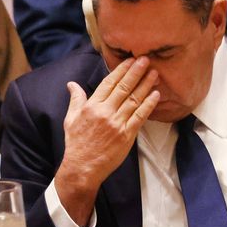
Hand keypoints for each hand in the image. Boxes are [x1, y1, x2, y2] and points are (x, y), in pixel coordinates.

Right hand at [55, 57, 158, 224]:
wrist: (82, 167)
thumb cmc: (76, 143)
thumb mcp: (71, 118)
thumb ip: (76, 99)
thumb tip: (72, 84)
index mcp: (92, 106)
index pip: (109, 83)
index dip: (121, 70)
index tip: (130, 60)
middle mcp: (105, 112)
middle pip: (123, 88)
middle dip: (135, 72)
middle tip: (146, 59)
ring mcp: (117, 124)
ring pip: (133, 100)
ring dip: (145, 85)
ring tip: (154, 73)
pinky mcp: (126, 135)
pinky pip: (139, 117)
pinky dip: (148, 105)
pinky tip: (156, 95)